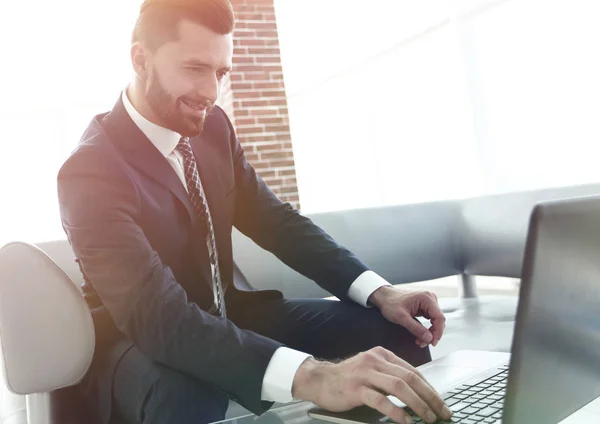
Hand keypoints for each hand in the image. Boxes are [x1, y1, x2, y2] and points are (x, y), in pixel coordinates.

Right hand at [292, 347, 451, 423]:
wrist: (319, 380)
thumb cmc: (347, 378)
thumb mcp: (371, 370)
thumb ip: (390, 376)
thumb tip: (417, 394)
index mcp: (382, 355)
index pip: (413, 371)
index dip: (430, 388)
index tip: (441, 403)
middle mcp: (375, 361)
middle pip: (410, 378)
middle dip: (430, 397)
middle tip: (442, 412)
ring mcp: (365, 373)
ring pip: (399, 387)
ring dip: (418, 404)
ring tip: (429, 418)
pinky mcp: (356, 388)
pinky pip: (381, 400)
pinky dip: (397, 411)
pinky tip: (406, 421)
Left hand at [369, 286, 444, 347]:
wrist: (383, 297)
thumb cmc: (390, 303)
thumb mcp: (401, 318)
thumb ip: (416, 328)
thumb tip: (429, 338)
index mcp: (426, 298)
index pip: (440, 318)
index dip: (438, 332)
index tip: (432, 343)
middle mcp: (430, 298)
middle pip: (438, 320)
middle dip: (432, 334)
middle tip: (422, 343)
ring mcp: (428, 302)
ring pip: (435, 321)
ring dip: (429, 333)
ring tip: (419, 341)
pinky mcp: (425, 306)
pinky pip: (430, 319)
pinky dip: (426, 328)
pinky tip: (420, 335)